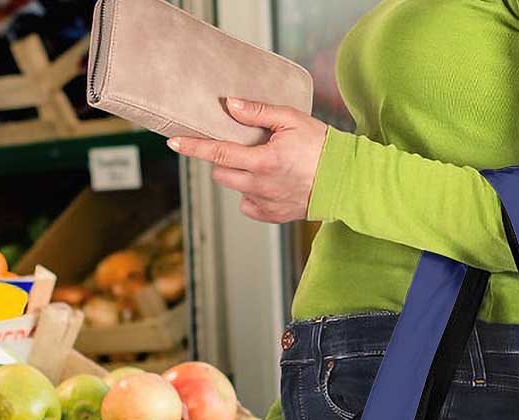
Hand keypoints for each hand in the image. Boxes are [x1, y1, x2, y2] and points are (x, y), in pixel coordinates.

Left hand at [167, 97, 327, 222]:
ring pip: (235, 188)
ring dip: (239, 175)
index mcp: (263, 161)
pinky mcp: (272, 216)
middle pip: (221, 173)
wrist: (345, 181)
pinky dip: (252, 193)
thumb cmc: (321, 146)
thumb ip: (257, 112)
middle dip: (223, 159)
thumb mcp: (291, 119)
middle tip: (241, 147)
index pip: (218, 153)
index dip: (193, 147)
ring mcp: (265, 204)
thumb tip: (229, 105)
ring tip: (262, 164)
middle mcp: (260, 186)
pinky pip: (248, 204)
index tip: (174, 143)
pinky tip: (269, 183)